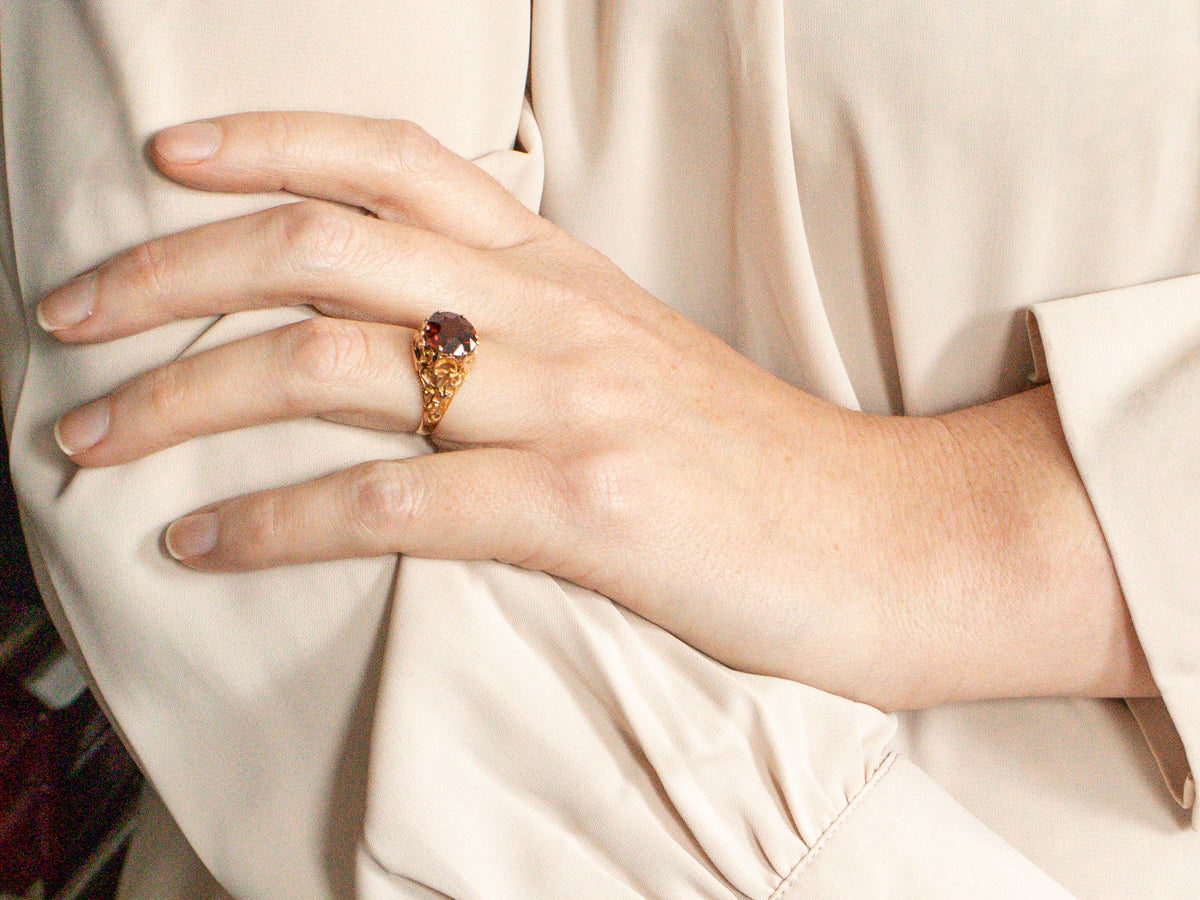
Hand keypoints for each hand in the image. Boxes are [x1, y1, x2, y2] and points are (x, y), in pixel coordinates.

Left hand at [40, 112, 1153, 708]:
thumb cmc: (754, 465)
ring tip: (90, 439)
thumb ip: (530, 342)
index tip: (171, 160)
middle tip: (68, 313)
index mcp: (565, 274)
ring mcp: (566, 405)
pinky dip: (273, 524)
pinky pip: (389, 501)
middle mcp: (553, 317)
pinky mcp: (582, 505)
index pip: (399, 161)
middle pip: (323, 248)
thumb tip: (417, 361)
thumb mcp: (634, 367)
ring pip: (328, 364)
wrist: (885, 537)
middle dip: (169, 272)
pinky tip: (201, 547)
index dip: (271, 142)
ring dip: (181, 397)